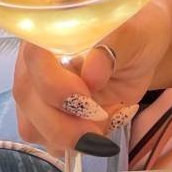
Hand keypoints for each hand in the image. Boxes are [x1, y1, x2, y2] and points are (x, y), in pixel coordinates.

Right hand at [12, 0, 171, 156]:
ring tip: (109, 117)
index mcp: (49, 28)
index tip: (88, 96)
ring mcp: (37, 91)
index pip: (33, 56)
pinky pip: (50, 141)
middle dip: (64, 122)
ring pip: (33, 126)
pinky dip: (78, 142)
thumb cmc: (136, 31)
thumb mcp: (135, 32)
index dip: (55, 84)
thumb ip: (114, 46)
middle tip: (102, 121)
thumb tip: (91, 74)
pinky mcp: (48, 116)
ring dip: (72, 135)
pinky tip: (104, 123)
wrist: (142, 50)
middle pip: (28, 98)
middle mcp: (34, 60)